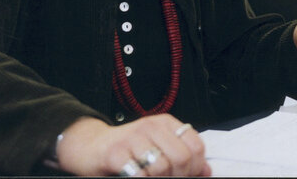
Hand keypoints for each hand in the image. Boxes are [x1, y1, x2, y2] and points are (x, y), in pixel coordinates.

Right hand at [56, 115, 209, 176]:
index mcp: (165, 123)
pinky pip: (139, 175)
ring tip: (150, 177)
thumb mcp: (157, 146)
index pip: (196, 146)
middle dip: (178, 176)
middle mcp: (151, 127)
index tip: (188, 175)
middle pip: (182, 158)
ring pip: (162, 167)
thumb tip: (206, 170)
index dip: (197, 167)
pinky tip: (137, 177)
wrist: (90, 146)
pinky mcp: (115, 154)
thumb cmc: (126, 148)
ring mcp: (133, 139)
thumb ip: (181, 155)